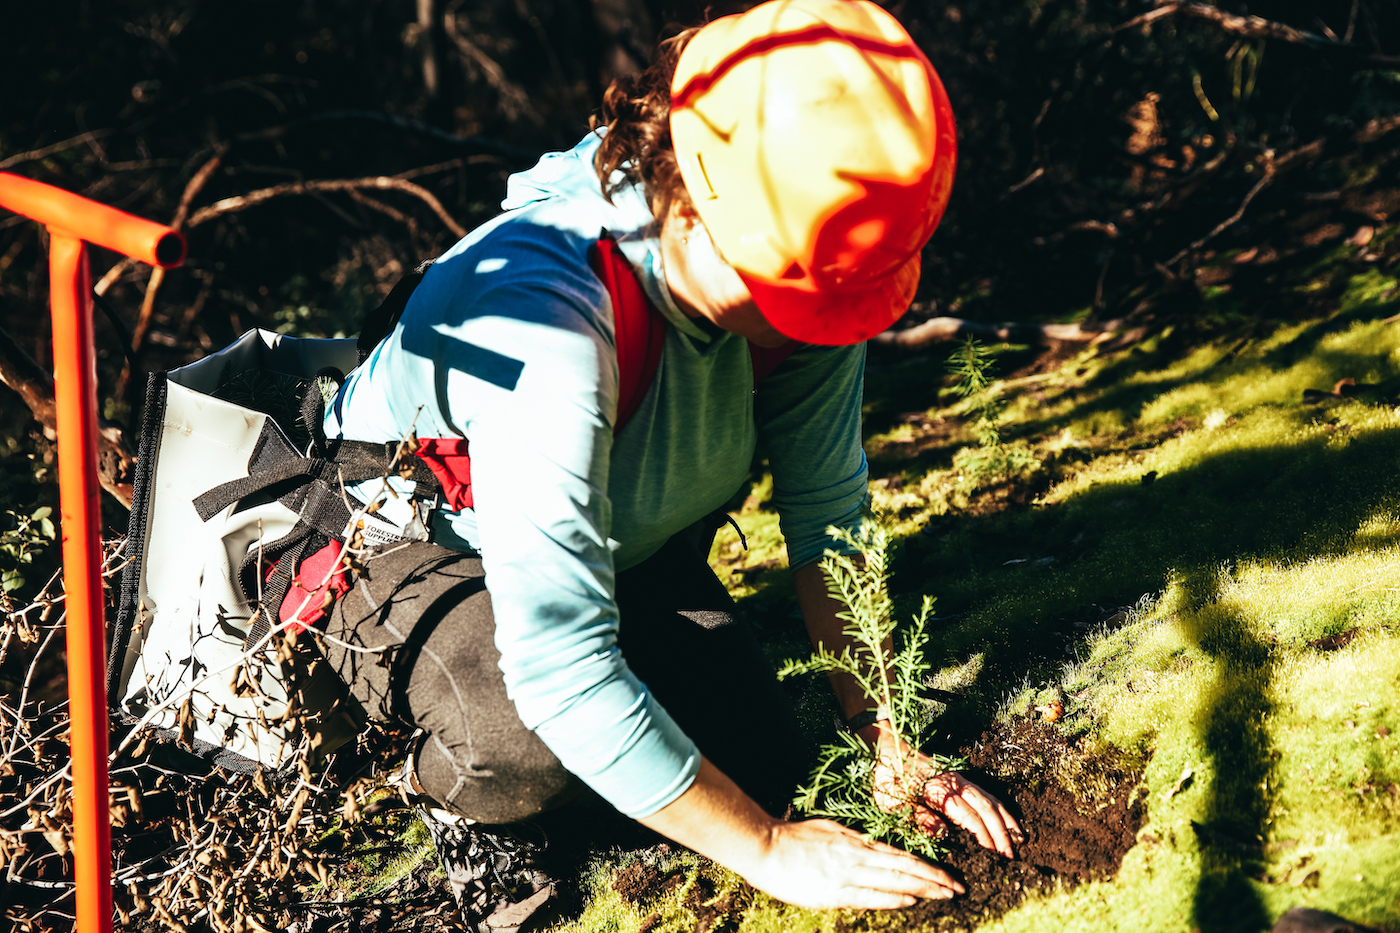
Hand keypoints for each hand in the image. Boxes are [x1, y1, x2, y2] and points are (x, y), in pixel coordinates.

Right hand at [741, 817, 965, 909]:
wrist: (763, 847)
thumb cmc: (793, 838)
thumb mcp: (829, 831)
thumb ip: (854, 843)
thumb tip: (878, 853)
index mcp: (855, 842)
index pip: (901, 856)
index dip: (927, 867)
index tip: (948, 876)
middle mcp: (856, 857)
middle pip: (904, 869)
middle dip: (934, 880)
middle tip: (958, 888)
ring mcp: (845, 875)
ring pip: (892, 882)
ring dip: (921, 890)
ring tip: (944, 895)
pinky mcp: (832, 893)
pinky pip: (869, 896)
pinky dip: (892, 898)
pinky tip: (910, 900)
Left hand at [868, 729, 1023, 858]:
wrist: (890, 746)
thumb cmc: (888, 778)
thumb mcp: (892, 802)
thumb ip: (918, 818)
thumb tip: (944, 833)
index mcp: (937, 791)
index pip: (967, 815)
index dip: (982, 834)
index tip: (993, 854)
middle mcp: (954, 784)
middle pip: (984, 808)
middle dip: (1000, 832)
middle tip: (1010, 856)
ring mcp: (960, 779)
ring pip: (989, 799)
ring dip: (1005, 821)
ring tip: (1019, 841)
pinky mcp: (961, 778)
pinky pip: (986, 793)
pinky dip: (1001, 808)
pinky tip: (1009, 821)